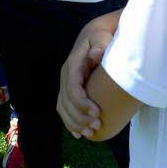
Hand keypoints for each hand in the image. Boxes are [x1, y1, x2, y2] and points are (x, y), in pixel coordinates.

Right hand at [57, 12, 119, 137]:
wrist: (95, 34)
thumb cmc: (102, 37)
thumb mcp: (103, 37)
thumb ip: (101, 45)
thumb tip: (96, 55)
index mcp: (73, 64)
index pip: (73, 88)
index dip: (82, 104)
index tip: (97, 113)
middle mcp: (66, 75)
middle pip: (67, 102)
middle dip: (80, 117)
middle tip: (97, 127)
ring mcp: (66, 83)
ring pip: (63, 108)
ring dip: (75, 123)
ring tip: (91, 133)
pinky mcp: (69, 89)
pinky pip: (64, 108)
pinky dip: (69, 122)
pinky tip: (78, 133)